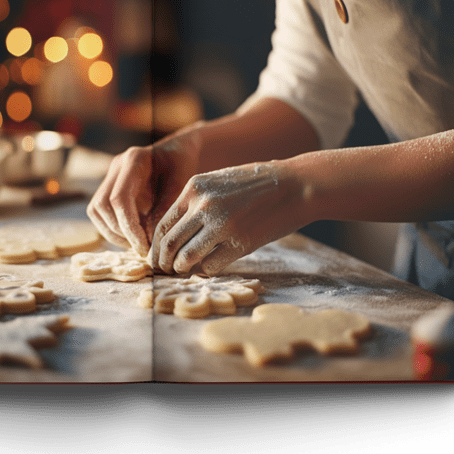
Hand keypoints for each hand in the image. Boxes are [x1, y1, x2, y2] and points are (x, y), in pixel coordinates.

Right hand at [86, 134, 201, 256]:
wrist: (179, 149)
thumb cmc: (183, 164)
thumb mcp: (181, 184)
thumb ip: (165, 209)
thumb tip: (151, 241)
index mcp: (134, 160)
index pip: (119, 199)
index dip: (129, 227)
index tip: (145, 247)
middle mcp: (117, 166)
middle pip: (102, 206)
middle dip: (120, 233)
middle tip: (144, 250)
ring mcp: (111, 176)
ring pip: (97, 211)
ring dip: (114, 233)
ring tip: (139, 245)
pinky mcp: (110, 187)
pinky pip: (102, 212)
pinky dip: (115, 228)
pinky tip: (135, 237)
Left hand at [149, 159, 308, 275]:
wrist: (296, 185)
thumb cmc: (258, 184)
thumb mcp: (219, 182)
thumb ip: (197, 203)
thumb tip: (176, 233)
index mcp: (194, 188)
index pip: (163, 224)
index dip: (157, 246)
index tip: (158, 257)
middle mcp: (203, 205)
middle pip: (169, 243)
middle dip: (163, 263)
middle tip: (165, 271)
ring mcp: (221, 224)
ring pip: (186, 258)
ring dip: (182, 269)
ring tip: (184, 271)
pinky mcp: (240, 242)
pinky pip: (211, 265)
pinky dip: (205, 271)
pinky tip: (209, 267)